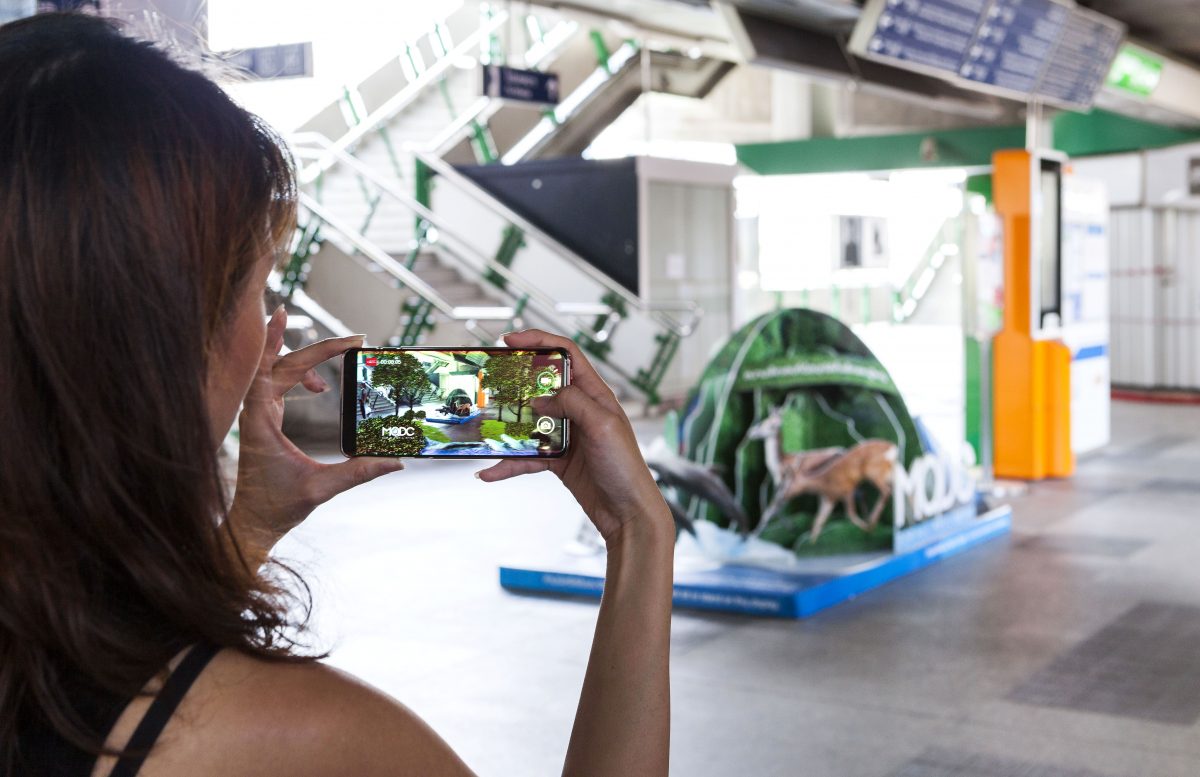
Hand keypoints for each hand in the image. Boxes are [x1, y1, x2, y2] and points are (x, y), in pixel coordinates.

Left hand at [228, 306, 403, 565]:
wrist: (252, 522)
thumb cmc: (277, 507)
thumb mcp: (321, 489)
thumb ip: (359, 473)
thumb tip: (396, 461)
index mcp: (259, 421)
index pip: (278, 370)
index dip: (304, 348)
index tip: (334, 335)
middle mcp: (255, 411)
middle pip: (282, 362)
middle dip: (318, 348)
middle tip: (353, 338)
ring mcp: (258, 412)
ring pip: (278, 368)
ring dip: (308, 358)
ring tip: (340, 354)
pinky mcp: (264, 418)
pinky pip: (278, 382)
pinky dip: (300, 375)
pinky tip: (320, 388)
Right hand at [476, 330, 671, 543]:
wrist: (628, 513)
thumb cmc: (625, 467)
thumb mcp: (602, 425)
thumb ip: (572, 403)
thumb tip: (540, 398)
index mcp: (596, 394)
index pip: (567, 354)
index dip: (539, 341)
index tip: (510, 340)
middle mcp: (581, 411)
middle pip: (542, 386)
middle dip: (515, 383)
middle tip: (491, 381)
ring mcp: (568, 435)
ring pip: (530, 422)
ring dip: (507, 426)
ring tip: (484, 427)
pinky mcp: (559, 460)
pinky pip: (528, 457)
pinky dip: (509, 464)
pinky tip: (490, 472)